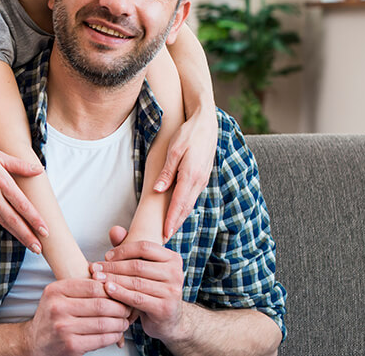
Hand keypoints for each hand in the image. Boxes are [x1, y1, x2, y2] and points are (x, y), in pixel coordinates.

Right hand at [0, 142, 48, 252]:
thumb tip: (39, 170)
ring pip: (4, 222)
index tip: (45, 231)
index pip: (21, 204)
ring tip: (31, 244)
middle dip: (28, 236)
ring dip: (18, 234)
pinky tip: (14, 230)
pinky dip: (5, 225)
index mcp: (0, 181)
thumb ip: (18, 164)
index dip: (34, 219)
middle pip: (13, 220)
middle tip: (40, 248)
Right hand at [25, 278, 131, 355]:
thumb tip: (113, 280)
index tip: (122, 292)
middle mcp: (57, 307)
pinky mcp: (71, 345)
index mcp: (56, 290)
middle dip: (120, 307)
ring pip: (103, 322)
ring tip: (124, 321)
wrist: (35, 342)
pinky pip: (101, 339)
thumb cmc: (53, 316)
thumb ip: (81, 287)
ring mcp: (63, 328)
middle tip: (128, 308)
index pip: (93, 286)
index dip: (112, 289)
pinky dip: (114, 336)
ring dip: (120, 323)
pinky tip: (117, 333)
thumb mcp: (59, 295)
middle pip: (101, 304)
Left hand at [91, 226, 185, 343]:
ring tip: (97, 278)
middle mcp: (175, 273)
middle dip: (113, 267)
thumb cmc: (153, 289)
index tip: (106, 256)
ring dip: (113, 279)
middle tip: (95, 268)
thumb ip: (130, 249)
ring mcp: (172, 291)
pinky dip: (120, 293)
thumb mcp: (145, 268)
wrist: (169, 319)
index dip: (123, 250)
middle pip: (138, 265)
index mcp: (172, 258)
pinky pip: (137, 298)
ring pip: (136, 282)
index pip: (144, 247)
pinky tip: (107, 290)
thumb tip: (114, 230)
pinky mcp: (164, 308)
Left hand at [152, 106, 216, 239]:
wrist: (206, 125)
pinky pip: (193, 196)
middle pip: (186, 208)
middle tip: (165, 239)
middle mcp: (199, 181)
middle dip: (175, 224)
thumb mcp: (174, 150)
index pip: (179, 203)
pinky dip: (185, 207)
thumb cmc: (188, 134)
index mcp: (190, 175)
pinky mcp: (203, 177)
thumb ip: (167, 172)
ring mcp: (202, 180)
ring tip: (170, 230)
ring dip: (181, 217)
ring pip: (190, 203)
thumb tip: (158, 190)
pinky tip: (178, 212)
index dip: (171, 220)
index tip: (164, 234)